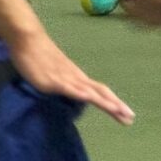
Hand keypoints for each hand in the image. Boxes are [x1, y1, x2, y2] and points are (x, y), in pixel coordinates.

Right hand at [9, 30, 134, 124]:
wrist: (30, 41)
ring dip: (105, 102)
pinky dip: (80, 94)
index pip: (101, 92)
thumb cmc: (42, 58)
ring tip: (118, 111)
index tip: (127, 115)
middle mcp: (78, 78)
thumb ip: (67, 86)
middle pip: (102, 93)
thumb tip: (74, 98)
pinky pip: (68, 88)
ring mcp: (67, 79)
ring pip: (90, 92)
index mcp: (79, 78)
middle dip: (116, 106)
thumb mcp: (58, 76)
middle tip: (131, 118)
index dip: (114, 103)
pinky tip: (89, 98)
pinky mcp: (53, 80)